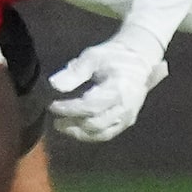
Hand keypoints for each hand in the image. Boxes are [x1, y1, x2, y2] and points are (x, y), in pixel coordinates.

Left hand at [47, 33, 169, 143]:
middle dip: (72, 123)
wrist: (139, 62)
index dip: (70, 108)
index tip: (52, 105)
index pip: (91, 105)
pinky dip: (88, 135)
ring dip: (78, 132)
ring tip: (61, 125)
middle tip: (55, 119)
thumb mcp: (93, 56)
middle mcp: (126, 106)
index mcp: (119, 88)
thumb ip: (75, 72)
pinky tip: (75, 129)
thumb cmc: (113, 57)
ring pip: (101, 132)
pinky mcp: (126, 122)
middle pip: (96, 122)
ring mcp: (128, 116)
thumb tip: (53, 85)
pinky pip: (106, 134)